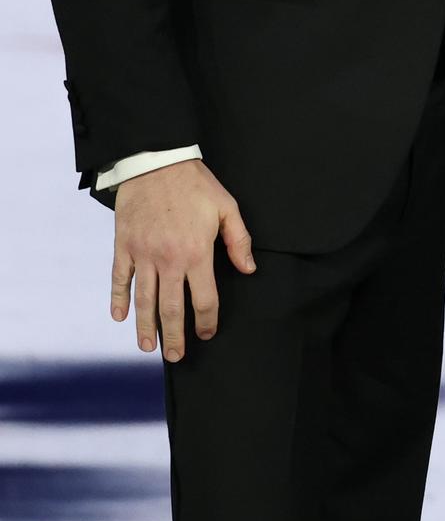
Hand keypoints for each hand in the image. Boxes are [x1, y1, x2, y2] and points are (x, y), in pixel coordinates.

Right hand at [112, 160, 255, 360]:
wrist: (156, 163)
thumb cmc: (196, 186)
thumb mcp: (227, 208)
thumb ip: (239, 242)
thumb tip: (249, 269)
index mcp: (197, 253)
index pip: (204, 298)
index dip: (207, 320)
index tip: (208, 333)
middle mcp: (168, 260)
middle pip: (171, 308)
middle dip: (175, 335)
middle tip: (176, 356)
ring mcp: (143, 255)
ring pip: (144, 300)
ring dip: (146, 327)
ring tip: (149, 348)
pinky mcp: (124, 247)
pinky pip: (120, 280)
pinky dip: (118, 300)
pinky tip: (120, 317)